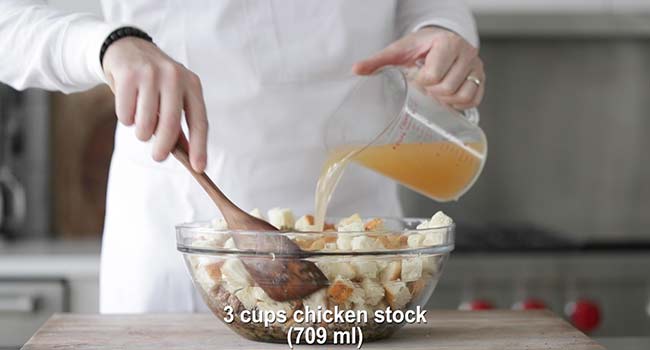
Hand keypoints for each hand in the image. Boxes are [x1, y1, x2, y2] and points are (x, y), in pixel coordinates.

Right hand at [102, 37, 207, 171]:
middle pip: (171, 125)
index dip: (199, 147)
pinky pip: (126, 115)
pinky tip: (127, 105)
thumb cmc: (154, 82)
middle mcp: (175, 76)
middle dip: (163, 147)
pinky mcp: (129, 75)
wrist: (126, 48)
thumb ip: (179, 125)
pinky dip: (125, 118)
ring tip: (140, 122)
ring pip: (146, 123)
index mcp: (192, 84)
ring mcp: (151, 73)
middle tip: (158, 157)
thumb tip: (188, 157)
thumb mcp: (172, 97)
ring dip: (141, 132)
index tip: (199, 168)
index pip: (200, 121)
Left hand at [352, 27, 484, 109]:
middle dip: (433, 91)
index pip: (433, 76)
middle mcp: (466, 53)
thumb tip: (356, 69)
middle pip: (447, 88)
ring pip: (463, 95)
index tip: (417, 75)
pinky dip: (459, 103)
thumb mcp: (398, 51)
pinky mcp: (481, 78)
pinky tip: (448, 97)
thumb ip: (377, 61)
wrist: (439, 40)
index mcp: (447, 43)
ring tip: (436, 90)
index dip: (422, 82)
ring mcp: (476, 66)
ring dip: (446, 99)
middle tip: (426, 85)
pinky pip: (473, 100)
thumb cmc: (420, 46)